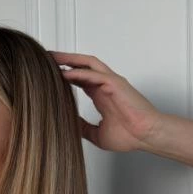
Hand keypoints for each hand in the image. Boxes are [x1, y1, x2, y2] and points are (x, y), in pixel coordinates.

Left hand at [49, 52, 163, 152]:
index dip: (65, 74)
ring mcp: (111, 82)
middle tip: (45, 58)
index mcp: (102, 95)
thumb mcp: (96, 133)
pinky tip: (64, 73)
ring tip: (52, 57)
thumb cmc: (130, 135)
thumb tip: (67, 126)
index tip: (48, 74)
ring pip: (88, 63)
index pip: (80, 78)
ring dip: (69, 59)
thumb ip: (82, 127)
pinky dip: (79, 72)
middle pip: (82, 66)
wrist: (147, 136)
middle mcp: (105, 85)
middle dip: (64, 61)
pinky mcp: (115, 83)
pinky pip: (94, 74)